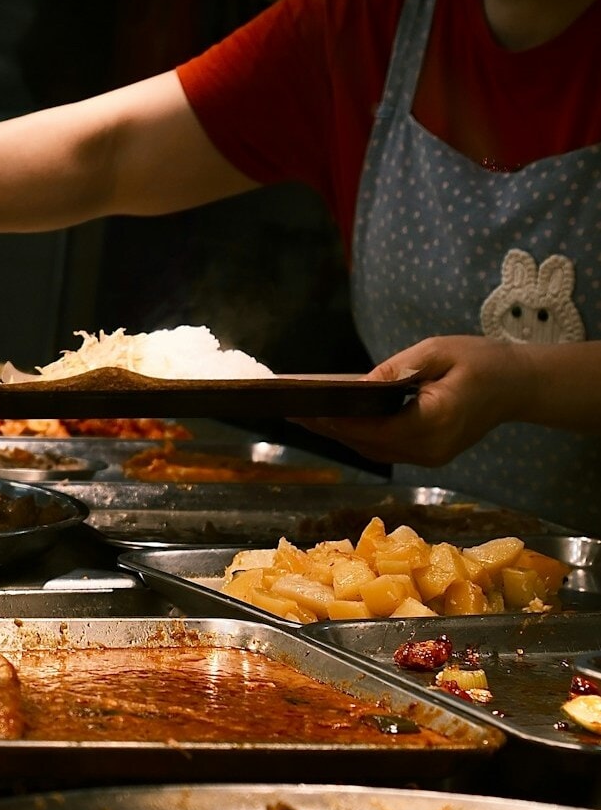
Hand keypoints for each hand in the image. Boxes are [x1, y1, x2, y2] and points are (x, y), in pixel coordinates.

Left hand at [293, 335, 527, 466]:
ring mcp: (429, 457)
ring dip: (339, 434)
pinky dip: (359, 435)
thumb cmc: (482, 361)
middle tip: (290, 411)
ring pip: (372, 449)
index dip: (333, 420)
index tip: (301, 409)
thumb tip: (357, 384)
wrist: (519, 385)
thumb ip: (398, 369)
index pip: (371, 428)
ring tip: (304, 415)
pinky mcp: (428, 455)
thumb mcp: (438, 352)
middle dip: (327, 428)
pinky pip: (384, 448)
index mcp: (434, 422)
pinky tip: (335, 420)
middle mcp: (429, 449)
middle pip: (366, 443)